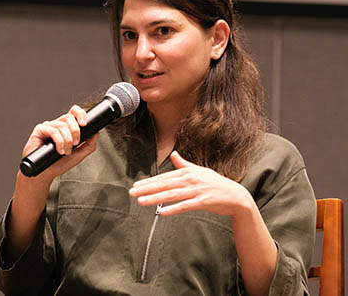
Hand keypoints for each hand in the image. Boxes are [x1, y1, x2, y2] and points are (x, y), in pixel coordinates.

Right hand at [20, 105, 98, 183]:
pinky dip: (59, 141)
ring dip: (67, 140)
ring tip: (66, 151)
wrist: (46, 173)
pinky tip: (59, 150)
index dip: (80, 114)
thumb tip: (96, 133)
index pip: (74, 112)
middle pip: (69, 117)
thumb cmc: (59, 163)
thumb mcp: (79, 154)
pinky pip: (52, 131)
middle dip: (76, 131)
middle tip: (76, 144)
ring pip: (62, 125)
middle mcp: (57, 124)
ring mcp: (48, 127)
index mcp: (67, 127)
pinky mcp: (39, 130)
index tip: (85, 124)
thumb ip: (89, 144)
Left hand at [129, 151, 252, 217]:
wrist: (235, 196)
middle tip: (132, 193)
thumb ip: (184, 164)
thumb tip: (174, 154)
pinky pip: (185, 206)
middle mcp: (190, 179)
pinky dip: (172, 209)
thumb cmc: (216, 183)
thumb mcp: (200, 170)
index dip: (149, 182)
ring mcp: (197, 191)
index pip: (164, 177)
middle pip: (164, 185)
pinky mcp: (203, 202)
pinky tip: (161, 212)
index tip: (136, 186)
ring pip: (171, 195)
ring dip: (155, 198)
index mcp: (188, 172)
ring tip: (141, 202)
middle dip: (147, 189)